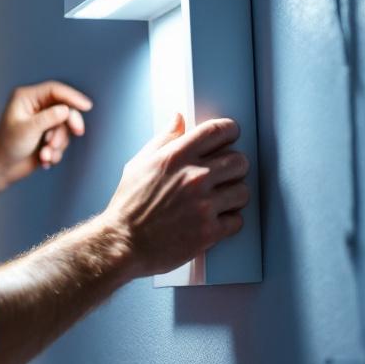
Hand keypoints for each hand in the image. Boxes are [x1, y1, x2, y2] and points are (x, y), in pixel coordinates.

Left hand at [0, 81, 93, 184]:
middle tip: (77, 132)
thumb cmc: (7, 146)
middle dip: (68, 125)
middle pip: (65, 108)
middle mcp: (37, 107)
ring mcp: (43, 122)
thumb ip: (48, 118)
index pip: (54, 90)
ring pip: (65, 127)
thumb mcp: (28, 130)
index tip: (86, 106)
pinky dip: (56, 152)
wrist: (1, 168)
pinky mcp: (47, 136)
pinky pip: (62, 140)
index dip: (72, 96)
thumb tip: (66, 110)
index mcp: (27, 97)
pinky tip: (44, 160)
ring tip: (45, 155)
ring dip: (58, 144)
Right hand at [100, 113, 250, 279]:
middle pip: (239, 161)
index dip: (229, 131)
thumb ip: (163, 140)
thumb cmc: (128, 206)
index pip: (217, 131)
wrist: (122, 244)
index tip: (230, 137)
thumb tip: (179, 119)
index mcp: (175, 157)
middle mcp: (193, 178)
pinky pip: (237, 221)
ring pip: (243, 192)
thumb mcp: (139, 164)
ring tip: (219, 201)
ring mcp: (203, 206)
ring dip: (234, 196)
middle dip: (234, 167)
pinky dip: (228, 222)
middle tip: (224, 176)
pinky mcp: (209, 232)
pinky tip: (213, 221)